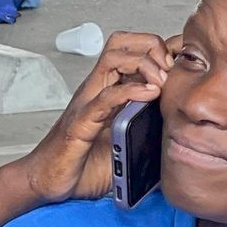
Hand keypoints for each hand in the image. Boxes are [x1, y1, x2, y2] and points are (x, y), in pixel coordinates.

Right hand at [20, 31, 168, 203]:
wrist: (47, 182)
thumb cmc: (81, 164)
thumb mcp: (126, 145)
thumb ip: (147, 133)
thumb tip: (180, 137)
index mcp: (107, 92)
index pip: (130, 49)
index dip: (157, 49)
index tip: (179, 67)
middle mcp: (95, 91)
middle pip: (120, 43)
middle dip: (151, 46)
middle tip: (171, 70)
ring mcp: (87, 104)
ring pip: (112, 59)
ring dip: (143, 63)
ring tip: (161, 82)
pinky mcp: (81, 125)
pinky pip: (104, 98)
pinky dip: (129, 91)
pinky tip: (149, 95)